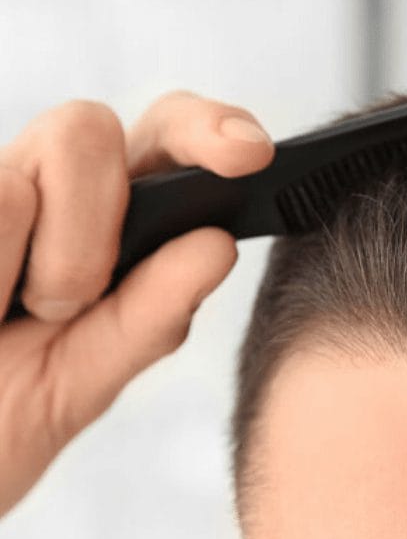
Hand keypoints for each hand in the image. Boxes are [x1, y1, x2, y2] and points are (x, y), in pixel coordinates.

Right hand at [0, 91, 273, 516]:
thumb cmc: (1, 413)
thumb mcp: (85, 377)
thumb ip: (152, 315)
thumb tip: (215, 245)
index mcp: (112, 213)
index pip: (169, 134)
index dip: (210, 125)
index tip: (250, 153)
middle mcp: (45, 183)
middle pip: (86, 128)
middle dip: (88, 228)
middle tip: (63, 307)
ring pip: (18, 183)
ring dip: (27, 272)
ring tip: (0, 318)